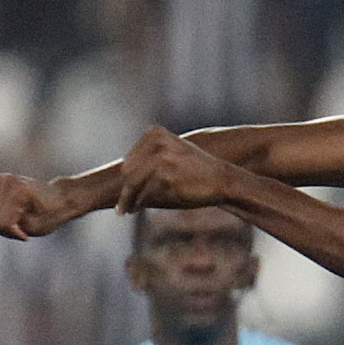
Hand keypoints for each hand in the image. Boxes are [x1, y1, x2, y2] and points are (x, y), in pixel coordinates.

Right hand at [0, 173, 75, 241]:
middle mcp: (5, 181)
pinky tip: (9, 217)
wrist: (59, 197)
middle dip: (3, 229)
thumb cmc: (51, 214)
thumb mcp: (37, 226)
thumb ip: (12, 225)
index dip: (11, 233)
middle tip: (20, 231)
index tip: (25, 236)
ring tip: (16, 224)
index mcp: (18, 191)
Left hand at [116, 126, 234, 214]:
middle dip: (125, 189)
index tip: (125, 190)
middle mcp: (157, 143)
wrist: (222, 180)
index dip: (126, 177)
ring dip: (126, 199)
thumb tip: (121, 175)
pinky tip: (135, 209)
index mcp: (155, 133)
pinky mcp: (166, 176)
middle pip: (128, 170)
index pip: (130, 159)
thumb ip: (150, 157)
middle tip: (122, 205)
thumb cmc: (196, 171)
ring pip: (132, 183)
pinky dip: (138, 203)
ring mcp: (161, 159)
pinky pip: (144, 194)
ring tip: (123, 210)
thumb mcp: (173, 153)